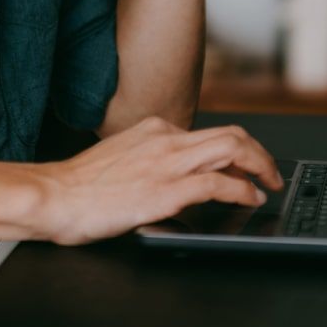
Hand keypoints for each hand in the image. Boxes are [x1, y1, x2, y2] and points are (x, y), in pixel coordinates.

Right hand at [34, 116, 283, 245]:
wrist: (55, 195)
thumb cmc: (79, 184)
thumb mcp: (121, 156)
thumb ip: (151, 158)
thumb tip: (175, 174)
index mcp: (154, 128)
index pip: (208, 133)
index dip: (236, 150)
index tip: (245, 166)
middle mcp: (166, 139)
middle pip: (231, 134)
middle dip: (259, 152)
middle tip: (272, 171)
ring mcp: (168, 163)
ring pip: (233, 149)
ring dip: (261, 166)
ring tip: (271, 183)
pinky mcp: (167, 190)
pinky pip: (218, 183)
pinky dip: (242, 190)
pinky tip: (250, 198)